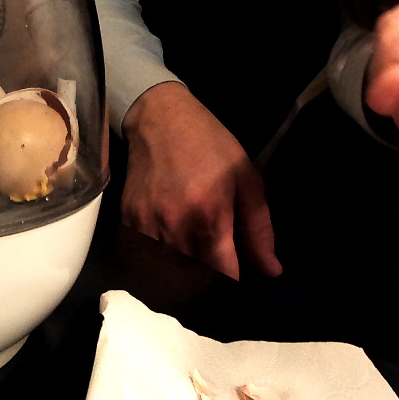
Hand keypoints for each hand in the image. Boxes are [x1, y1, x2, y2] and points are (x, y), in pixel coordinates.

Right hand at [121, 82, 282, 279]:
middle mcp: (176, 224)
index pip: (223, 274)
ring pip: (165, 272)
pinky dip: (156, 260)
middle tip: (216, 268)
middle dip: (208, 281)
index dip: (234, 282)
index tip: (237, 275)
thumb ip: (259, 229)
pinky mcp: (127, 218)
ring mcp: (147, 223)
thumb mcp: (246, 178)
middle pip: (193, 279)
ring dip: (181, 275)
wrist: (160, 117)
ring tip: (192, 262)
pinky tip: (168, 248)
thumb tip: (271, 271)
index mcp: (210, 215)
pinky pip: (142, 256)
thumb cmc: (210, 144)